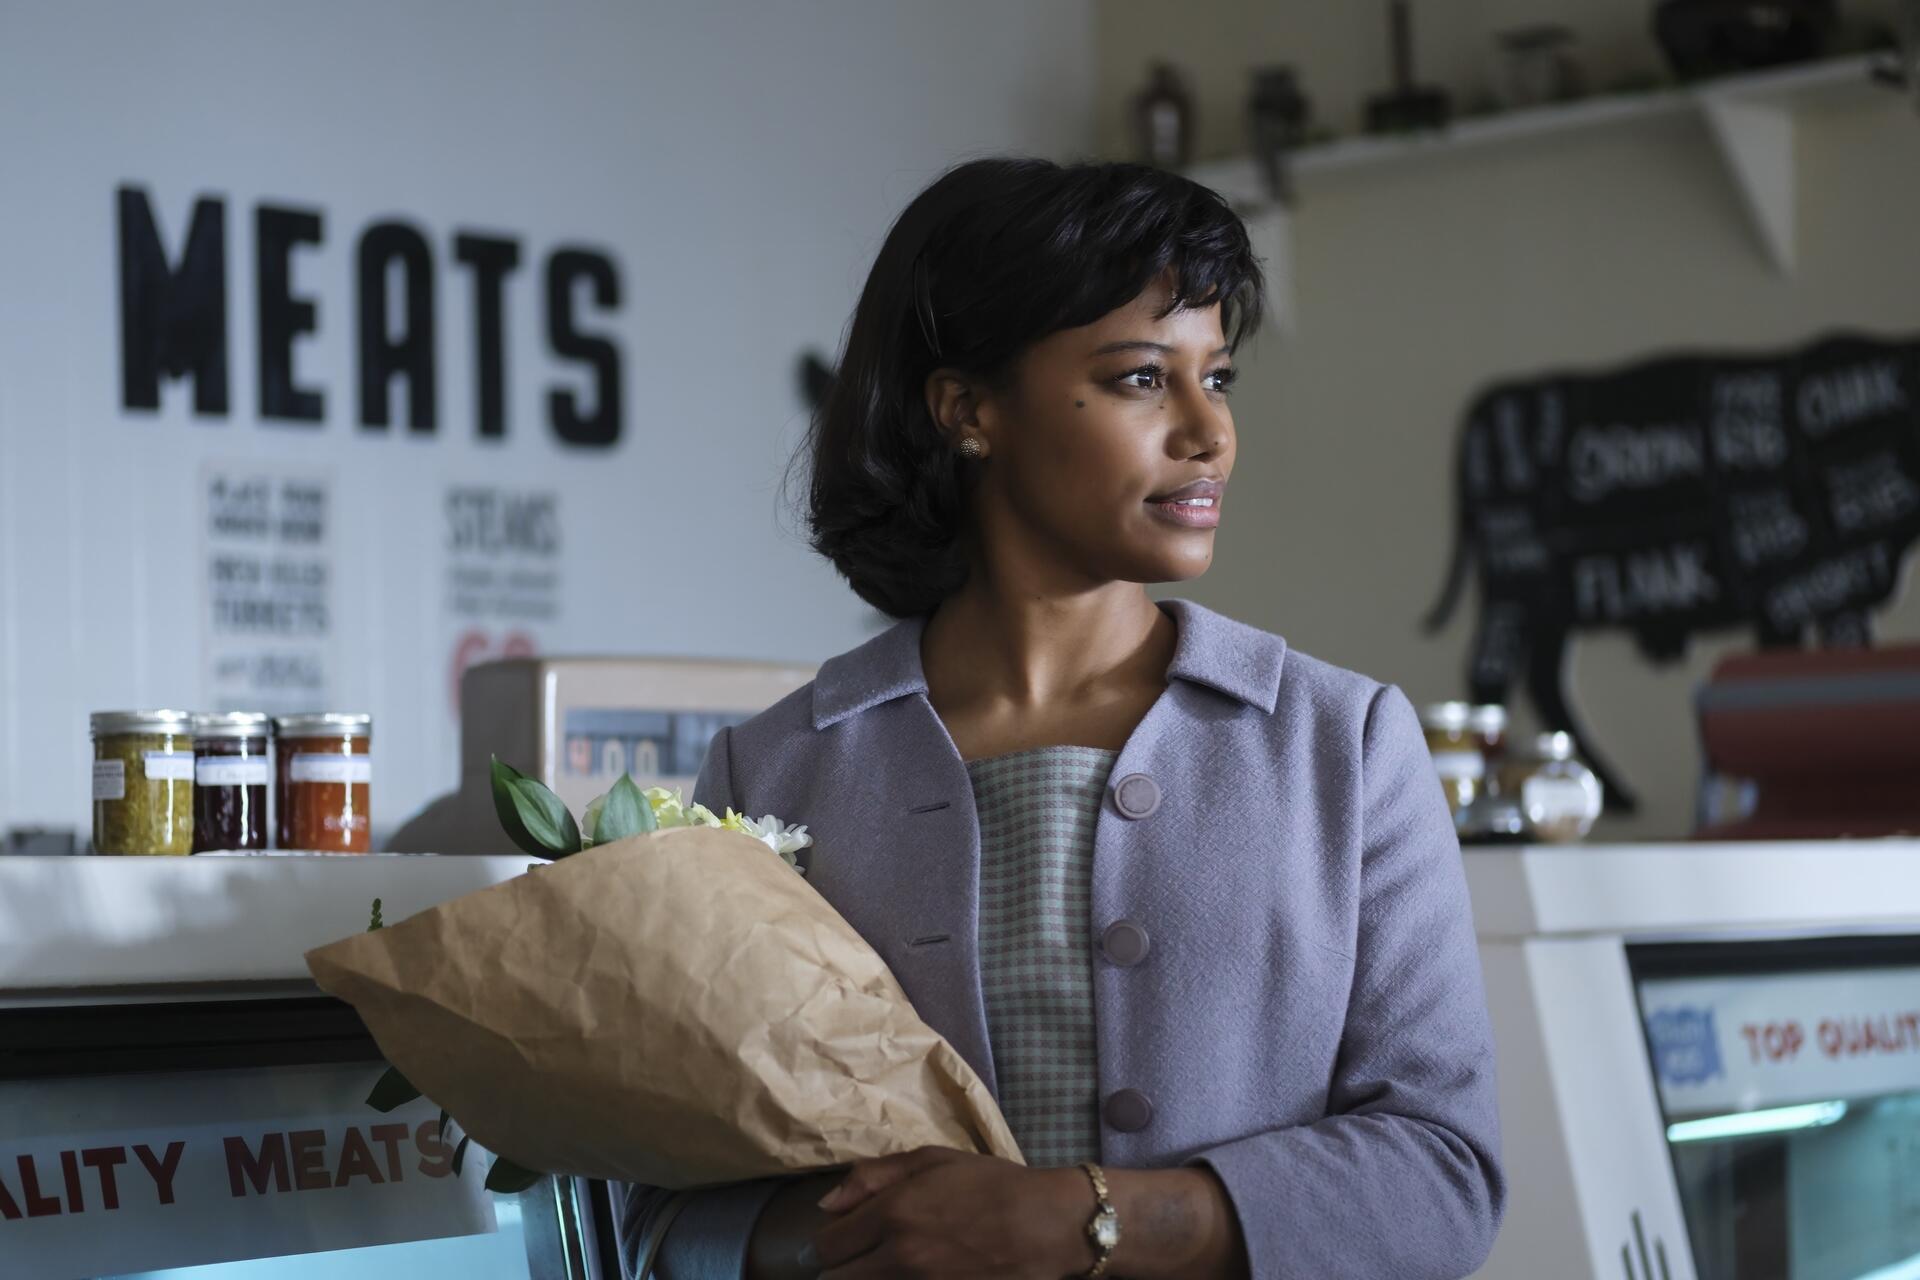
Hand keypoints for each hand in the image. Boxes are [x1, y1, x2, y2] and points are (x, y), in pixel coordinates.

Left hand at [804, 1148, 1091, 1278]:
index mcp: (893, 1213)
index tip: (844, 1238)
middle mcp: (899, 1256)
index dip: (829, 1241)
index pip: (827, 1245)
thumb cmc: (992, 1184)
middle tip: (861, 1256)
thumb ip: (874, 1177)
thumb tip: (826, 1204)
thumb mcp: (933, 1160)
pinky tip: (913, 1276)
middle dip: (841, 1268)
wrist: (1049, 1225)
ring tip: (885, 1266)